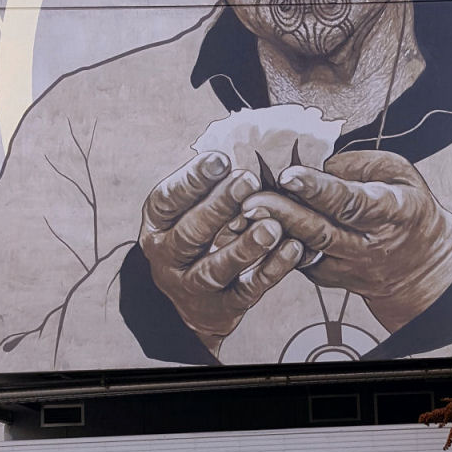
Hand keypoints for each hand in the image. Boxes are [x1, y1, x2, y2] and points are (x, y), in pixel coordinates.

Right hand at [139, 151, 303, 352]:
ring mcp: (193, 286)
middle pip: (191, 233)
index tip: (219, 159)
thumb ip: (207, 188)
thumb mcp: (188, 214)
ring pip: (217, 268)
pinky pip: (249, 289)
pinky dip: (272, 269)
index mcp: (157, 226)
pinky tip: (293, 248)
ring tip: (272, 226)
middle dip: (219, 206)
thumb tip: (242, 144)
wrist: (193, 306)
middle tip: (248, 179)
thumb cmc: (196, 242)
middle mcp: (169, 258)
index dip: (192, 180)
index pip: (167, 201)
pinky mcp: (224, 307)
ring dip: (245, 246)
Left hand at [241, 149, 451, 332]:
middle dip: (283, 214)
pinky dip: (272, 244)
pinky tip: (248, 228)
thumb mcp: (400, 174)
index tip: (289, 175)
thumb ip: (361, 164)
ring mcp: (347, 267)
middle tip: (250, 198)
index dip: (319, 190)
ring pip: (304, 251)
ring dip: (271, 233)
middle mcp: (368, 245)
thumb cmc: (406, 207)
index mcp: (392, 212)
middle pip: (320, 231)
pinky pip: (296, 260)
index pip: (351, 202)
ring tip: (240, 214)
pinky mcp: (328, 277)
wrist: (419, 265)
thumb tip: (318, 163)